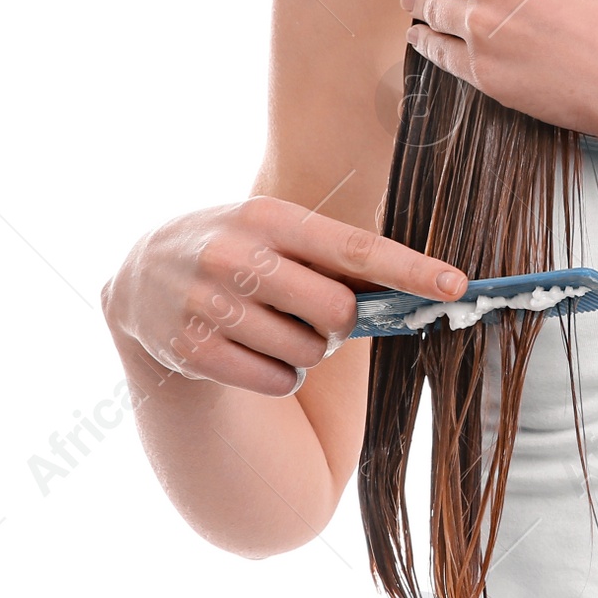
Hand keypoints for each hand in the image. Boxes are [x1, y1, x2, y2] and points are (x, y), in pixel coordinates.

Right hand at [101, 198, 471, 396]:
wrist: (141, 273)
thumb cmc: (236, 249)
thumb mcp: (274, 231)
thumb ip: (330, 258)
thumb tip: (403, 297)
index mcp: (269, 216)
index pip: (354, 247)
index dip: (410, 269)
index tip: (456, 285)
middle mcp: (237, 256)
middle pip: (337, 312)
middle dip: (341, 323)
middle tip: (316, 314)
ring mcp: (210, 305)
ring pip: (307, 353)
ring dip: (306, 352)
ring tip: (271, 327)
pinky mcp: (192, 351)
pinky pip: (276, 381)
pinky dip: (279, 375)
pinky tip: (250, 351)